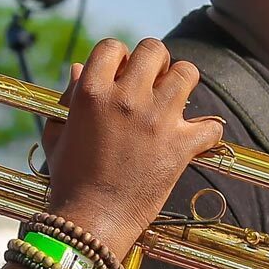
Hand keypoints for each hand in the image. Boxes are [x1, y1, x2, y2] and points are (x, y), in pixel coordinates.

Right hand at [39, 38, 224, 257]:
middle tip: (152, 85)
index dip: (119, 58)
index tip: (121, 76)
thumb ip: (69, 97)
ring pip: (187, 73)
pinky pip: (211, 125)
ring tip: (174, 103)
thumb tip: (79, 68)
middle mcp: (126, 98)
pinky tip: (194, 138)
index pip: (112, 46)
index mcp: (91, 93)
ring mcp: (156, 120)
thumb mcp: (57, 134)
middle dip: (155, 63)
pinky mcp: (180, 146)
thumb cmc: (69, 180)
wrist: (91, 222)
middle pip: (154, 50)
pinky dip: (207, 132)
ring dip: (182, 84)